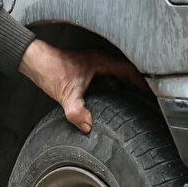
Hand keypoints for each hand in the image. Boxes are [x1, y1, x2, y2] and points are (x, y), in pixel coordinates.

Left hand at [18, 39, 148, 132]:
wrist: (34, 61)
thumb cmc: (50, 70)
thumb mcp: (66, 94)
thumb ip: (77, 112)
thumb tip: (88, 127)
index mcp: (100, 61)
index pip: (129, 69)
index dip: (142, 81)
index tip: (152, 91)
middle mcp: (99, 59)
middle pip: (126, 70)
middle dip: (137, 83)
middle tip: (148, 97)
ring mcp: (94, 63)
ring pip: (117, 73)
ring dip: (126, 84)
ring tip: (135, 98)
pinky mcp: (87, 68)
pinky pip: (108, 75)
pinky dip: (115, 84)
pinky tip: (113, 96)